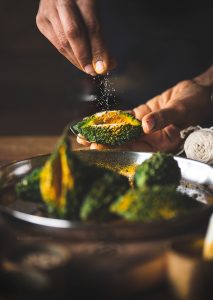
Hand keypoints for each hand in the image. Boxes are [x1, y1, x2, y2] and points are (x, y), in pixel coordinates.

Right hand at [36, 0, 114, 74]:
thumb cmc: (82, 0)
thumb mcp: (94, 8)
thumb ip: (99, 33)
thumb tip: (107, 64)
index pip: (91, 26)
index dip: (98, 49)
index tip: (105, 66)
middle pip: (73, 34)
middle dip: (85, 57)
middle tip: (94, 71)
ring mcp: (48, 9)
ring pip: (63, 42)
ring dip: (77, 60)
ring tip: (89, 68)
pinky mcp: (41, 20)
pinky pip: (56, 44)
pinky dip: (69, 55)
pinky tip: (78, 61)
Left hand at [77, 79, 211, 151]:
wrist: (197, 93)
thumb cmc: (194, 104)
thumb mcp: (180, 110)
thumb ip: (163, 118)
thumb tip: (146, 125)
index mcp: (160, 144)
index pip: (135, 149)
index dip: (116, 149)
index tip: (98, 147)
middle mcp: (150, 139)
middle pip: (124, 143)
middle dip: (103, 142)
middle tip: (84, 141)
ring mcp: (144, 128)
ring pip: (121, 131)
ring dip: (102, 131)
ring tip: (83, 133)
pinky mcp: (141, 116)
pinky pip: (124, 118)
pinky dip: (110, 118)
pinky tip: (96, 120)